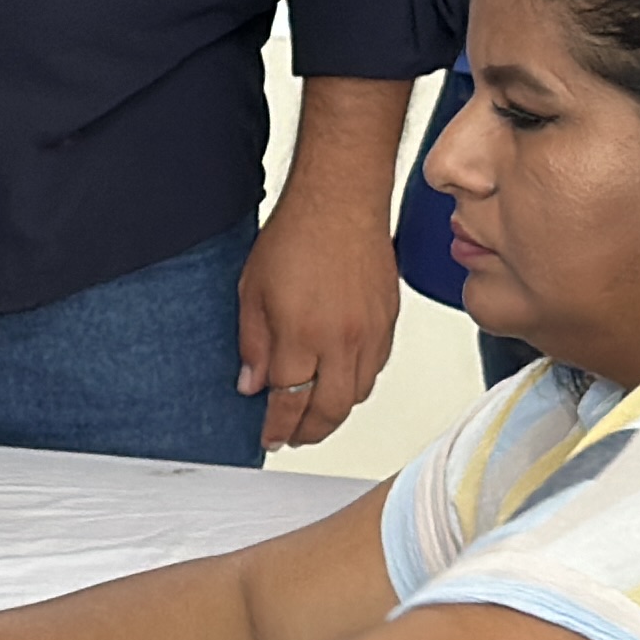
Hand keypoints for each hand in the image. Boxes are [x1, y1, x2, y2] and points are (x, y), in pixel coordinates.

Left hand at [238, 193, 399, 446]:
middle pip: (328, 410)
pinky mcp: (389, 323)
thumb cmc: (295, 236)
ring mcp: (370, 334)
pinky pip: (375, 370)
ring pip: (355, 394)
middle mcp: (340, 341)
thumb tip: (253, 385)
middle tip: (292, 437)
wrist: (341, 202)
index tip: (269, 437)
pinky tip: (340, 384)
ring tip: (314, 417)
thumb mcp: (251, 291)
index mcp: (300, 335)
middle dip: (308, 432)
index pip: (288, 401)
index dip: (277, 426)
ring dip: (334, 412)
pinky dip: (355, 386)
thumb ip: (253, 344)